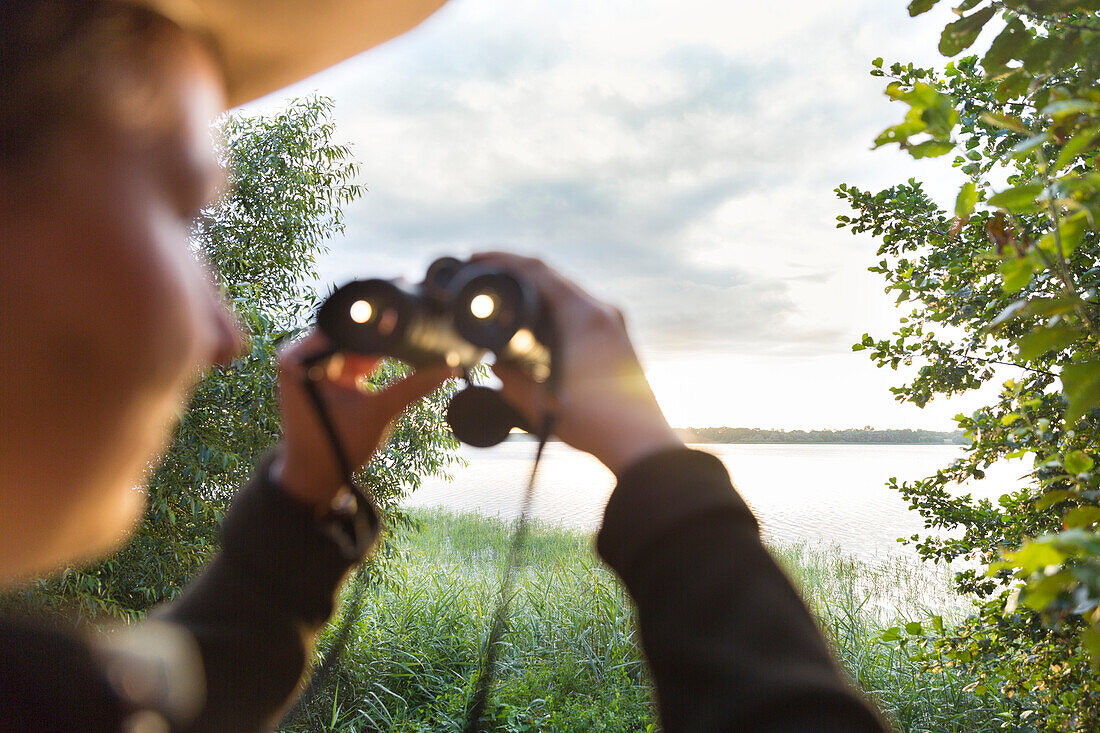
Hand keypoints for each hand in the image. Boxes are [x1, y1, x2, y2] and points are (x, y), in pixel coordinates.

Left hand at [272, 330, 451, 511]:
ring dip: (374, 357)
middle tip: (410, 349)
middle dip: (380, 345)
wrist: (314, 476)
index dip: (382, 329)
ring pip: (354, 345)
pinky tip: (374, 380)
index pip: (349, 327)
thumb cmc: (334, 447)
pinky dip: (365, 366)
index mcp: (302, 357)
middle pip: (351, 333)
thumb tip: (447, 366)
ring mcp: (308, 362)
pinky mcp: (319, 372)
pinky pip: (349, 357)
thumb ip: (413, 387)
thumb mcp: (378, 413)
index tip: (411, 329)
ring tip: (382, 372)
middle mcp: (300, 353)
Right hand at [470, 253, 682, 476]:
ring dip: (536, 291)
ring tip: (505, 297)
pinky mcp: (617, 339)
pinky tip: (536, 324)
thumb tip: (494, 366)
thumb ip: (509, 379)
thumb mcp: (539, 400)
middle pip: (552, 277)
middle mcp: (602, 311)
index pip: (537, 270)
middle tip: (485, 273)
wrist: (641, 443)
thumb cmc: (595, 421)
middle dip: (516, 272)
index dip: (501, 259)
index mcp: (584, 314)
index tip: (476, 257)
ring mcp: (613, 324)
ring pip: (567, 293)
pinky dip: (553, 309)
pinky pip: (579, 311)